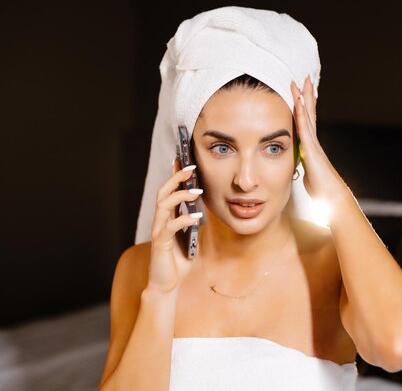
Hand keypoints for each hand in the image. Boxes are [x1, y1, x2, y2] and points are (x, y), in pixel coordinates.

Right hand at [148, 159, 202, 293]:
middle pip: (164, 192)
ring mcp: (158, 231)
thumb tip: (201, 207)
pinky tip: (197, 216)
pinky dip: (183, 219)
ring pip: (164, 205)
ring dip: (180, 195)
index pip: (169, 191)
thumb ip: (192, 223)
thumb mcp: (190, 237)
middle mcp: (160, 221)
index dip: (175, 175)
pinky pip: (170, 227)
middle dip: (176, 178)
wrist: (168, 284)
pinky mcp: (159, 243)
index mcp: (167, 217)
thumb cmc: (178, 260)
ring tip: (196, 191)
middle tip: (191, 168)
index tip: (184, 160)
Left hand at [290, 75, 345, 201]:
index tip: (303, 93)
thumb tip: (305, 169)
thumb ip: (307, 167)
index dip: (305, 107)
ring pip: (308, 116)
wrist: (332, 196)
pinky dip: (301, 114)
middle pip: (310, 113)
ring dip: (304, 98)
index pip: (307, 122)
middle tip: (306, 78)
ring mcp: (314, 143)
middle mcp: (314, 141)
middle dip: (308, 95)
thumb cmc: (322, 189)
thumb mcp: (310, 174)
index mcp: (312, 147)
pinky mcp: (311, 148)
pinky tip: (297, 102)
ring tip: (301, 82)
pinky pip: (304, 127)